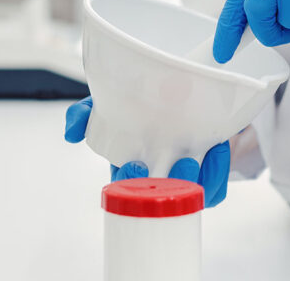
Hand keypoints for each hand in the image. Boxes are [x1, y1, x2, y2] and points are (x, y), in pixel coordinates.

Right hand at [64, 96, 230, 207]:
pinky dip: (218, 172)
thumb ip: (84, 113)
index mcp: (131, 167)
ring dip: (197, 182)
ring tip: (199, 158)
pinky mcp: (210, 173)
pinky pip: (216, 187)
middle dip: (165, 191)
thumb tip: (71, 132)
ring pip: (191, 197)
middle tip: (173, 170)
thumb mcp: (108, 102)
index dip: (130, 186)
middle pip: (161, 200)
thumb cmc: (140, 102)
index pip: (127, 191)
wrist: (183, 88)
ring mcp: (184, 176)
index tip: (134, 167)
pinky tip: (217, 148)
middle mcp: (158, 175)